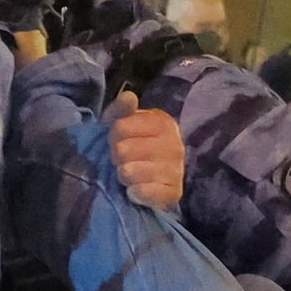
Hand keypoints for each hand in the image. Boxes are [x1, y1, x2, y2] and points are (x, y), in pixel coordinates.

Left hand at [109, 94, 187, 208]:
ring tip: (128, 174)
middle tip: (122, 160)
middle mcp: (175, 144)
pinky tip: (134, 190)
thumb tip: (129, 97)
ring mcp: (177, 170)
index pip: (121, 127)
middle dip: (116, 157)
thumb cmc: (132, 147)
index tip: (117, 140)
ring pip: (130, 172)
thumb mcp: (121, 124)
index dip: (113, 135)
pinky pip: (145, 193)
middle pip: (123, 150)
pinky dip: (135, 193)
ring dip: (123, 175)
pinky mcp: (174, 193)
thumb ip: (121, 109)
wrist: (150, 180)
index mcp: (164, 122)